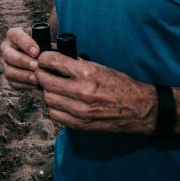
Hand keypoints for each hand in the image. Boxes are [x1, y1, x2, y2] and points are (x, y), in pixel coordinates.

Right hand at [0, 26, 41, 90]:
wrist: (41, 54)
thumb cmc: (43, 43)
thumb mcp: (44, 37)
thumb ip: (47, 40)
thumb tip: (53, 48)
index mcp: (14, 34)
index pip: (16, 36)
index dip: (26, 44)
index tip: (37, 52)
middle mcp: (6, 47)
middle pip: (9, 55)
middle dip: (23, 61)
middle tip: (36, 66)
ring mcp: (5, 62)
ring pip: (9, 71)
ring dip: (24, 75)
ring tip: (37, 78)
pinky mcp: (9, 76)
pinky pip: (13, 82)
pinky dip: (24, 85)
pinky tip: (35, 84)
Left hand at [35, 52, 156, 134]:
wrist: (138, 109)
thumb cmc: (121, 85)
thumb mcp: (100, 67)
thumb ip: (77, 64)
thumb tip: (57, 56)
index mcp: (87, 73)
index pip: (53, 62)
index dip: (44, 59)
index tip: (44, 59)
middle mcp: (81, 91)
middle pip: (45, 81)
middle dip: (41, 74)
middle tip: (44, 72)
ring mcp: (79, 110)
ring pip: (47, 99)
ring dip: (48, 92)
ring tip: (54, 87)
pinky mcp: (79, 124)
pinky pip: (55, 114)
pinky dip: (54, 107)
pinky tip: (61, 102)